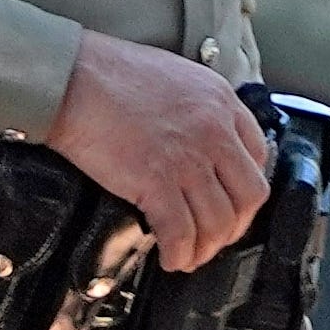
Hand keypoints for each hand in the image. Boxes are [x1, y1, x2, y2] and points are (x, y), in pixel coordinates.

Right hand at [49, 31, 266, 265]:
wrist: (72, 79)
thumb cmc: (109, 72)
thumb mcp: (175, 75)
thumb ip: (197, 106)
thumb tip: (198, 141)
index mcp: (220, 101)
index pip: (258, 154)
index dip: (246, 188)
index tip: (233, 202)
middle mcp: (213, 131)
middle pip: (249, 195)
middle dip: (236, 225)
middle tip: (216, 236)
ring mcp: (187, 159)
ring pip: (218, 221)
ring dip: (206, 247)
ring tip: (191, 254)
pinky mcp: (156, 182)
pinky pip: (181, 233)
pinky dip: (179, 253)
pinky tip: (170, 258)